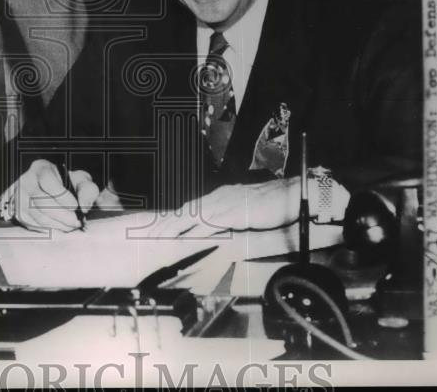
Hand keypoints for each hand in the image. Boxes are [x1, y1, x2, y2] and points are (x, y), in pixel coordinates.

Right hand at [0, 159, 98, 232]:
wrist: (46, 189)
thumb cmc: (65, 183)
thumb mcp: (78, 179)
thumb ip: (87, 189)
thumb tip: (85, 206)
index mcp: (41, 168)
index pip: (48, 181)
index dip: (62, 196)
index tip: (75, 206)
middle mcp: (26, 182)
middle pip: (42, 202)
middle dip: (63, 215)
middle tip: (76, 221)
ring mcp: (20, 199)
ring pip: (39, 216)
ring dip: (58, 225)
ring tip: (71, 225)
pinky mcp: (19, 214)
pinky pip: (35, 226)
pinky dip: (51, 229)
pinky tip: (61, 227)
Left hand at [151, 178, 303, 237]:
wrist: (289, 195)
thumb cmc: (272, 203)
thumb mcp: (246, 210)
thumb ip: (232, 216)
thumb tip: (221, 226)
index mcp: (220, 196)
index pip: (191, 207)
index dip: (174, 217)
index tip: (159, 225)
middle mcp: (218, 198)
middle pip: (185, 210)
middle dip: (165, 222)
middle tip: (148, 233)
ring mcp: (222, 204)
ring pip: (190, 216)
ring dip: (172, 227)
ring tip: (155, 237)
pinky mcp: (230, 214)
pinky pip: (205, 225)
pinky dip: (191, 233)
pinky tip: (181, 240)